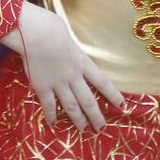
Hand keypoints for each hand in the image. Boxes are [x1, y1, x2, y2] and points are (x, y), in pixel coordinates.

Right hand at [0, 3, 124, 131]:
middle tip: (101, 128)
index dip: (113, 95)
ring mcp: (58, 83)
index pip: (103, 83)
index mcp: (83, 63)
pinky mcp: (42, 87)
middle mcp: (74, 76)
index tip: (122, 106)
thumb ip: (73, 49)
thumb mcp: (69, 37)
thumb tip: (70, 48)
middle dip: (96, 116)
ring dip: (78, 120)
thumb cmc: (52, 28)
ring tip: (83, 130)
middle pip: (88, 101)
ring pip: (71, 106)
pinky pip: (49, 105)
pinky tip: (53, 123)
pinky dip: (51, 115)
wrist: (37, 34)